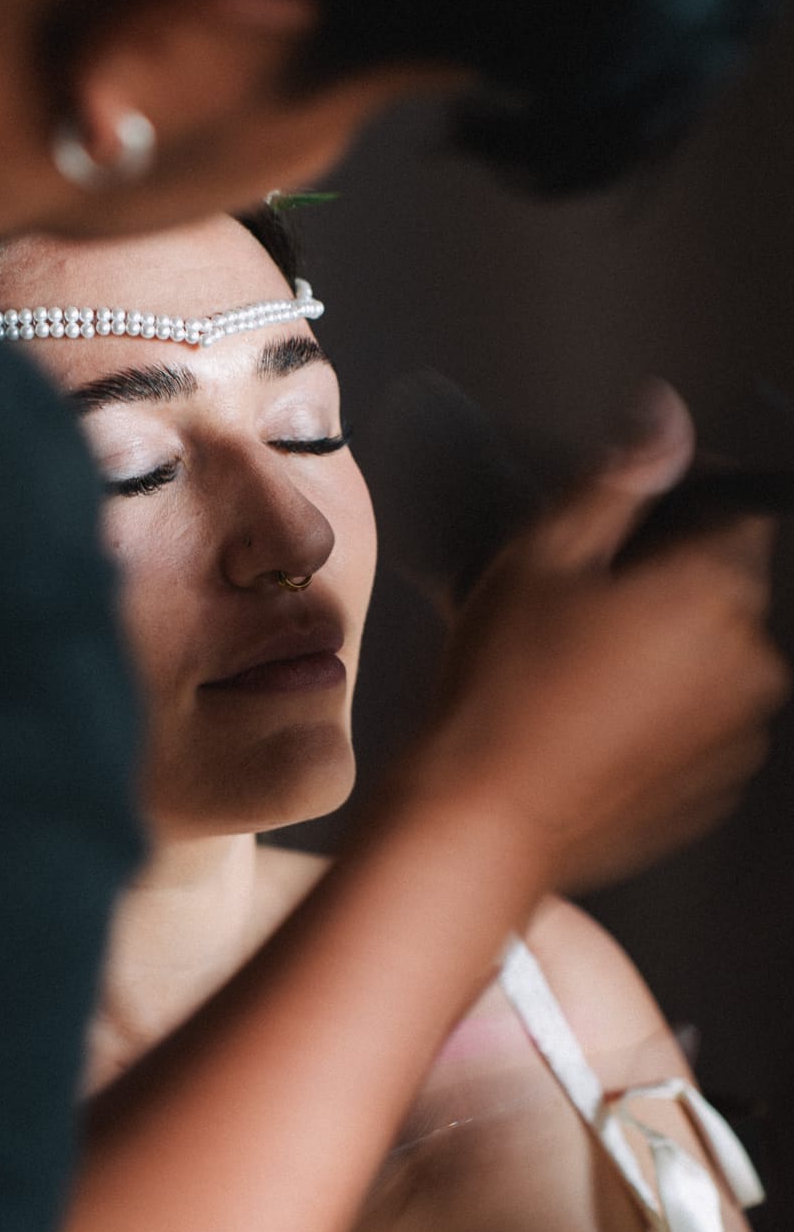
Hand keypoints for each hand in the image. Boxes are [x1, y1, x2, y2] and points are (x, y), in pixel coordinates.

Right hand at [410, 383, 788, 888]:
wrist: (481, 817)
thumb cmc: (500, 690)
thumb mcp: (542, 555)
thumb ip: (619, 477)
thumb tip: (665, 415)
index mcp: (717, 590)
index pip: (745, 507)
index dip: (688, 501)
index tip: (638, 520)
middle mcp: (750, 661)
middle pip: (730, 587)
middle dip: (671, 583)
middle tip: (585, 606)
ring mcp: (738, 732)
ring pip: (716, 659)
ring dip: (670, 652)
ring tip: (581, 675)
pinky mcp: (714, 787)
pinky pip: (702, 726)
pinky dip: (663, 716)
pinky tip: (592, 723)